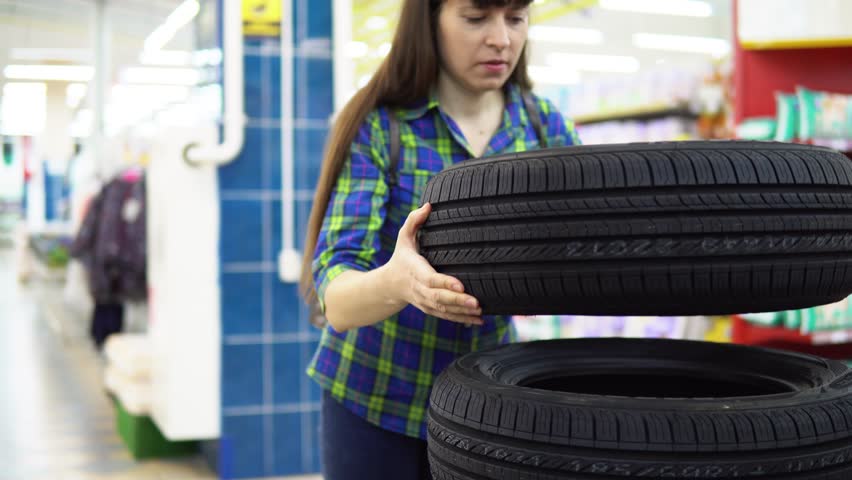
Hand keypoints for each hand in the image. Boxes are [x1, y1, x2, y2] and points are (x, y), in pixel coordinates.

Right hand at [387, 203, 483, 325]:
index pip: (431, 278)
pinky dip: (462, 320)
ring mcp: (425, 302)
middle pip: (439, 298)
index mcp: (415, 271)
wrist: (390, 285)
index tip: (460, 285)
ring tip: (479, 311)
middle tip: (476, 302)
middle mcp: (420, 289)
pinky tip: (479, 321)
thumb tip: (428, 205)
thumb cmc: (402, 257)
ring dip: (462, 312)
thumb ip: (414, 221)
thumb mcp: (404, 237)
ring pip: (444, 310)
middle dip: (457, 301)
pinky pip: (447, 317)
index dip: (445, 283)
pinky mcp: (431, 309)